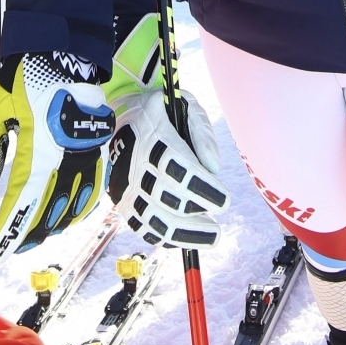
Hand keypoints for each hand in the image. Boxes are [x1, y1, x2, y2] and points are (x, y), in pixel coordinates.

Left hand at [0, 52, 113, 255]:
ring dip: (49, 228)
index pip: (21, 202)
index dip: (7, 232)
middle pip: (48, 211)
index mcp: (39, 148)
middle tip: (4, 249)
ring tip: (28, 239)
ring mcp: (87, 156)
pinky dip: (75, 212)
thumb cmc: (25, 82)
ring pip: (72, 207)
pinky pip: (91, 192)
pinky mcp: (98, 152)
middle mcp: (68, 157)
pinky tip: (62, 220)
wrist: (64, 55)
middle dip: (25, 236)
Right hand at [102, 16, 228, 247]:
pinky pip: (142, 226)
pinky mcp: (123, 201)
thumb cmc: (162, 112)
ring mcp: (127, 185)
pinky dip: (165, 237)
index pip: (178, 169)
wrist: (121, 115)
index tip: (224, 200)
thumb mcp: (184, 105)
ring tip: (210, 236)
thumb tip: (214, 167)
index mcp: (153, 136)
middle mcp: (136, 164)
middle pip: (166, 198)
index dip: (202, 189)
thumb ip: (201, 132)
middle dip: (196, 214)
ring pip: (154, 219)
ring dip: (184, 234)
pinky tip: (185, 239)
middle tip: (218, 224)